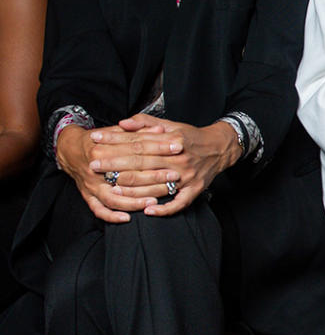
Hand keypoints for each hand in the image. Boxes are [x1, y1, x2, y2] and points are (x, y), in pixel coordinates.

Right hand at [56, 123, 179, 222]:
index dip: (158, 148)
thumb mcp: (115, 131)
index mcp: (102, 148)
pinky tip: (127, 218)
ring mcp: (91, 185)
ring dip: (136, 201)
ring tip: (155, 201)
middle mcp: (95, 168)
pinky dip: (112, 216)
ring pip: (115, 197)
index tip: (177, 148)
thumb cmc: (97, 140)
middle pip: (129, 174)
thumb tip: (161, 130)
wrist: (68, 149)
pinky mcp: (87, 196)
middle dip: (154, 176)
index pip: (136, 149)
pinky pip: (99, 210)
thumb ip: (137, 130)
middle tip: (174, 176)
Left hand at [86, 115, 241, 216]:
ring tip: (112, 190)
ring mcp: (187, 177)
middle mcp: (179, 159)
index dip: (115, 142)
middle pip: (142, 163)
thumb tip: (122, 123)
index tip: (95, 142)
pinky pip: (178, 203)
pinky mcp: (195, 190)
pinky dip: (164, 209)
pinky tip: (148, 212)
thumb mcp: (170, 124)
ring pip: (156, 185)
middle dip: (115, 164)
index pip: (137, 142)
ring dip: (133, 190)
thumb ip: (145, 122)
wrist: (220, 147)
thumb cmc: (191, 136)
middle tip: (94, 165)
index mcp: (172, 140)